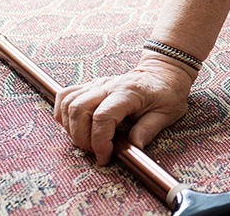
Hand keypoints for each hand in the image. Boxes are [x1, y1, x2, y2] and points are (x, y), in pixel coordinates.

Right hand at [54, 57, 193, 164]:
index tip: (105, 156)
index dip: (99, 140)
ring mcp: (97, 84)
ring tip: (87, 141)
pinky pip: (65, 95)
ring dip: (71, 127)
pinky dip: (62, 113)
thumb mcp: (167, 113)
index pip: (103, 116)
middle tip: (96, 151)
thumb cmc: (166, 93)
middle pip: (79, 110)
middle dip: (82, 137)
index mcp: (129, 92)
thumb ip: (149, 130)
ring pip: (68, 103)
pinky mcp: (90, 86)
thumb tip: (134, 147)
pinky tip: (73, 126)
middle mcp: (108, 86)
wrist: (162, 73)